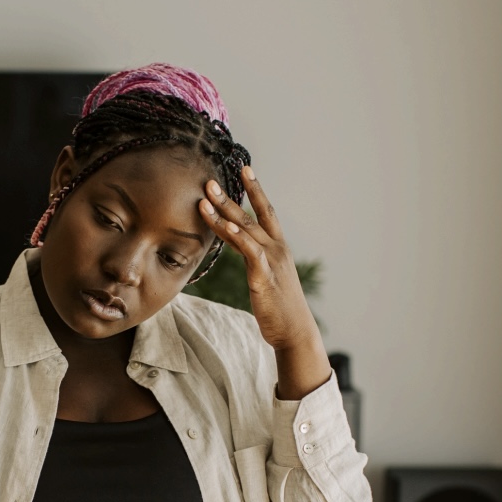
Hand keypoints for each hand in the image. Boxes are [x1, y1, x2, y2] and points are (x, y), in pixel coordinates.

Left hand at [198, 166, 331, 399]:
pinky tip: (223, 226)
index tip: (245, 169)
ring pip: (246, 230)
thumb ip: (254, 259)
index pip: (265, 212)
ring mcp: (272, 262)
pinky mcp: (264, 277)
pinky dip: (236, 237)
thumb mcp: (267, 278)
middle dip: (231, 196)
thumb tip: (239, 248)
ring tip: (205, 198)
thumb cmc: (279, 308)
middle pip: (251, 216)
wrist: (295, 332)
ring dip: (224, 212)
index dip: (255, 190)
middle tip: (210, 181)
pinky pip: (249, 251)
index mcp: (277, 248)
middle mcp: (276, 249)